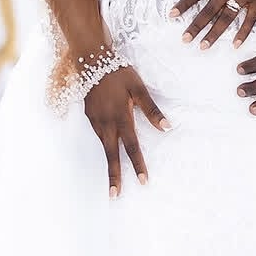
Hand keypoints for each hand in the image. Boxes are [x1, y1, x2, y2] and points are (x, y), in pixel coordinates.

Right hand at [82, 62, 168, 197]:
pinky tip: (108, 151)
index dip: (137, 164)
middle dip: (113, 176)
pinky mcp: (89, 116)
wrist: (91, 60)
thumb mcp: (138, 88)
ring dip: (108, 164)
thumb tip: (166, 127)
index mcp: (121, 117)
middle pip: (111, 155)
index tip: (143, 181)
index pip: (131, 146)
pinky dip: (103, 148)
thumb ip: (151, 109)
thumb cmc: (118, 73)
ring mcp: (95, 121)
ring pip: (103, 147)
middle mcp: (106, 123)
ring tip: (113, 180)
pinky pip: (98, 136)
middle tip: (115, 195)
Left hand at [171, 0, 255, 49]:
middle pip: (210, 10)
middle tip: (185, 39)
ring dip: (215, 33)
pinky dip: (243, 32)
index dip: (184, 4)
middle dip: (196, 26)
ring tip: (203, 46)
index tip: (172, 15)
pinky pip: (251, 19)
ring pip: (228, 18)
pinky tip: (235, 45)